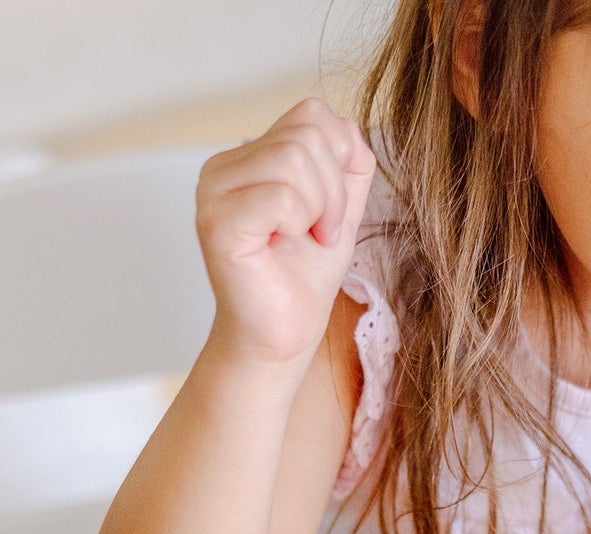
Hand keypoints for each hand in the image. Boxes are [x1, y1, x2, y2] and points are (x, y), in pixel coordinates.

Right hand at [196, 98, 375, 366]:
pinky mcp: (218, 223)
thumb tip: (350, 130)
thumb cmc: (304, 279)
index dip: (341, 162)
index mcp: (250, 157)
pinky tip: (286, 245)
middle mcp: (223, 166)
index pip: (313, 115)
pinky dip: (300, 222)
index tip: (333, 212)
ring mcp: (214, 191)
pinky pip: (281, 195)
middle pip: (307, 135)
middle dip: (336, 191)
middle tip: (322, 232)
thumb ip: (348, 168)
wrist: (282, 334)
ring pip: (295, 160)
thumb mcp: (340, 212)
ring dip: (322, 208)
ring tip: (306, 240)